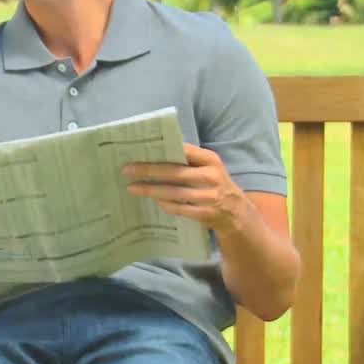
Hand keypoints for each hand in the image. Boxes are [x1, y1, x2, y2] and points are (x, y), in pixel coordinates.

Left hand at [123, 143, 251, 234]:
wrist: (237, 214)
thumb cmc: (215, 185)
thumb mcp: (208, 168)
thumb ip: (188, 160)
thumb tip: (154, 153)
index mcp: (210, 160)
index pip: (184, 150)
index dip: (161, 150)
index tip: (139, 150)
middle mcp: (211, 176)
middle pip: (174, 172)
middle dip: (148, 171)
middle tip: (126, 170)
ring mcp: (209, 196)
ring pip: (174, 192)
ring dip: (151, 190)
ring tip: (132, 188)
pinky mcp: (206, 214)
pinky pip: (180, 209)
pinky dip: (165, 204)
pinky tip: (153, 201)